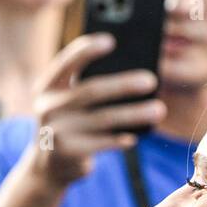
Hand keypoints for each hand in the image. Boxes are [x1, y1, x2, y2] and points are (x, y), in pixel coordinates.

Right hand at [26, 34, 164, 188]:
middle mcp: (47, 106)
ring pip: (102, 118)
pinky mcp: (66, 153)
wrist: (49, 165)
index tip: (111, 41)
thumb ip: (87, 85)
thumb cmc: (71, 123)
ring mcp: (55, 131)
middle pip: (91, 91)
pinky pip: (100, 143)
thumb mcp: (69, 102)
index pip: (66, 63)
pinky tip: (135, 137)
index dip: (86, 50)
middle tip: (151, 80)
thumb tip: (134, 73)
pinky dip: (119, 139)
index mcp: (47, 86)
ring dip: (133, 113)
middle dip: (123, 85)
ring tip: (158, 110)